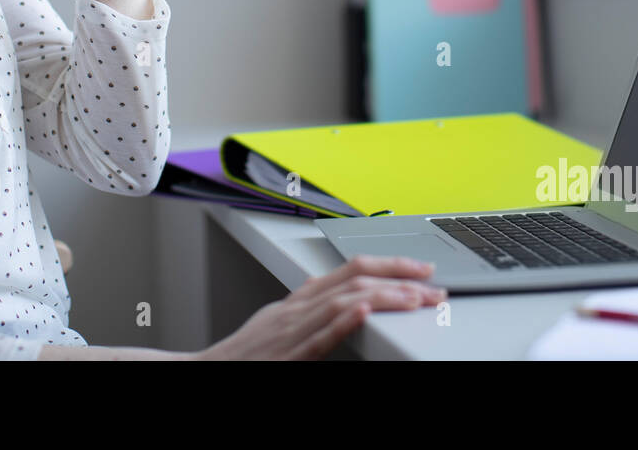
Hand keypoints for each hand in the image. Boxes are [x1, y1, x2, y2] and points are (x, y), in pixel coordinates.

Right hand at [194, 255, 447, 359]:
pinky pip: (318, 335)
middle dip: (399, 275)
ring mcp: (291, 330)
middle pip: (354, 276)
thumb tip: (345, 304)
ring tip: (417, 298)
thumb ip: (310, 314)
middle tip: (435, 284)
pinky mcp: (287, 357)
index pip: (350, 269)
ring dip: (386, 295)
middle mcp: (297, 308)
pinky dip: (343, 319)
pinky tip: (365, 311)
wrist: (201, 374)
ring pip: (343, 299)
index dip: (390, 263)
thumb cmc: (241, 357)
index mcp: (298, 301)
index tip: (421, 268)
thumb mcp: (278, 326)